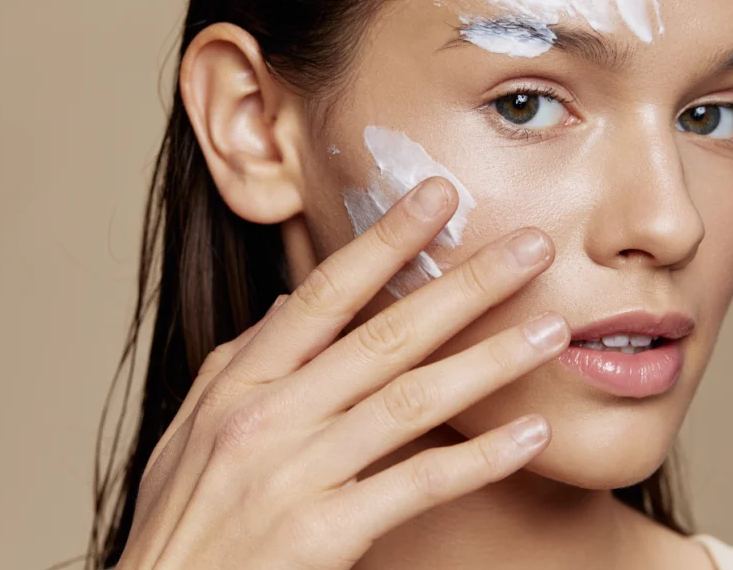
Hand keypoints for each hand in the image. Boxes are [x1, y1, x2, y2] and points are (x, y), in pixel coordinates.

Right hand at [115, 176, 567, 568]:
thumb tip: (288, 300)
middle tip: (530, 249)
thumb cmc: (182, 520)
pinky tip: (532, 433)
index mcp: (241, 383)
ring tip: (550, 329)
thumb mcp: (192, 430)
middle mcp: (270, 417)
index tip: (438, 196)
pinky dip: (480, 458)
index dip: (385, 241)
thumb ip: (242, 360)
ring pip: (412, 401)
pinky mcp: (322, 535)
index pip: (324, 294)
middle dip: (464, 286)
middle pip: (385, 336)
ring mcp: (296, 475)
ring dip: (489, 361)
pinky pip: (417, 485)